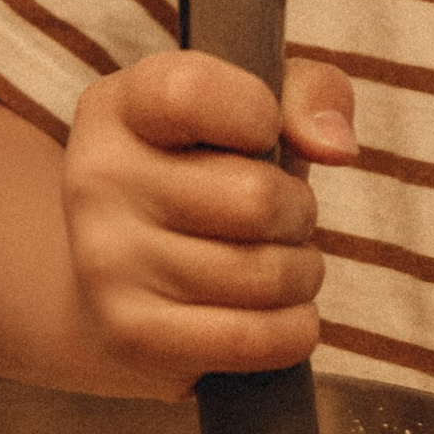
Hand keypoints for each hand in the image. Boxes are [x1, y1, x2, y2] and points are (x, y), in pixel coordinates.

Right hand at [60, 50, 356, 396]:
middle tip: (281, 217)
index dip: (257, 113)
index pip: (191, 94)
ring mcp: (108, 263)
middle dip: (298, 212)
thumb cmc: (209, 177)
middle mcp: (98, 179)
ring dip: (301, 273)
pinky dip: (294, 330)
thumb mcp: (253, 112)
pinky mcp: (132, 335)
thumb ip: (311, 94)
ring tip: (275, 262)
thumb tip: (335, 147)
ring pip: (266, 275)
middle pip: (257, 199)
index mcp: (121, 107)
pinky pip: (256, 339)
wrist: (121, 279)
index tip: (265, 131)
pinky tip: (279, 313)